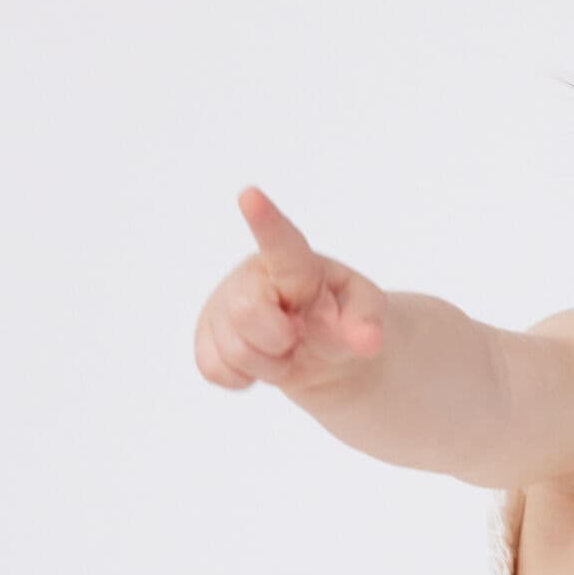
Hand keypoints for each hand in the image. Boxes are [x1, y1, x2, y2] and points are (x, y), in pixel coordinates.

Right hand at [193, 186, 388, 394]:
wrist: (319, 350)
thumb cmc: (342, 318)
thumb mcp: (365, 318)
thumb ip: (365, 324)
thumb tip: (368, 341)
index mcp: (295, 263)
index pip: (281, 243)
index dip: (265, 221)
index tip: (250, 195)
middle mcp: (251, 275)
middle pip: (247, 313)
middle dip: (278, 339)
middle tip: (297, 336)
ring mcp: (223, 304)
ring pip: (232, 350)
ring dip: (267, 365)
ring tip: (283, 350)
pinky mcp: (205, 336)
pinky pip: (214, 369)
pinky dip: (242, 379)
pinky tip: (259, 361)